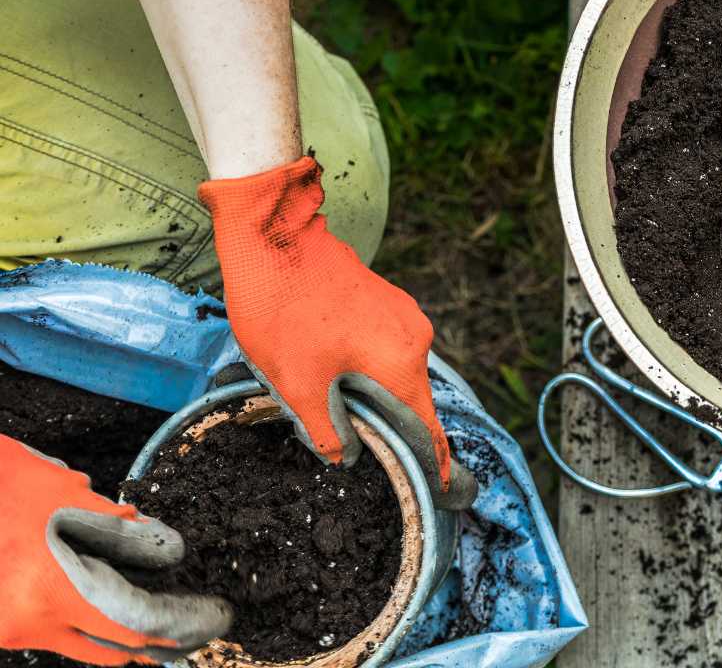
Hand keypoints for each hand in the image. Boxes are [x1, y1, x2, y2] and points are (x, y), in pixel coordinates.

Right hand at [0, 436, 231, 664]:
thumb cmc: (4, 482)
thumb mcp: (66, 493)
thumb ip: (118, 525)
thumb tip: (162, 545)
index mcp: (49, 591)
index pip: (131, 624)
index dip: (176, 623)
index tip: (211, 617)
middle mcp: (28, 622)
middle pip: (112, 649)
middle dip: (159, 640)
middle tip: (195, 627)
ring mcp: (11, 630)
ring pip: (84, 648)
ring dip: (126, 638)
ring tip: (167, 623)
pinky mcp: (2, 627)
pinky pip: (58, 636)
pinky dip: (92, 627)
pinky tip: (119, 611)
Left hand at [199, 156, 476, 509]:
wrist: (273, 238)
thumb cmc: (283, 309)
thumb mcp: (296, 384)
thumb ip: (326, 431)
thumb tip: (344, 457)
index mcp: (400, 363)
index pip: (426, 427)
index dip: (434, 462)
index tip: (444, 488)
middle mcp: (414, 338)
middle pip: (411, 399)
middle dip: (390, 427)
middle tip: (362, 451)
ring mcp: (402, 314)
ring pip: (395, 371)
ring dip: (373, 394)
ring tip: (333, 408)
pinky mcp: (385, 300)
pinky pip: (386, 347)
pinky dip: (367, 367)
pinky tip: (332, 370)